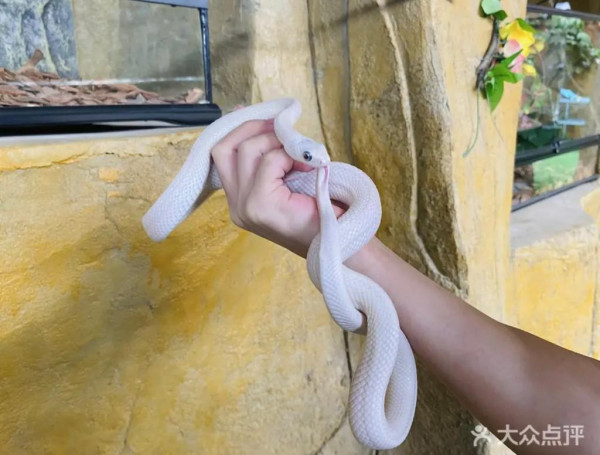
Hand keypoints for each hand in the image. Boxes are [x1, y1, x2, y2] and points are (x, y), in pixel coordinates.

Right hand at [210, 119, 344, 256]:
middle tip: (282, 126)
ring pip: (248, 150)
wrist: (339, 242)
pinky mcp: (260, 205)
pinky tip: (308, 167)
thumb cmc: (320, 212)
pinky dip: (290, 156)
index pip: (221, 154)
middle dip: (253, 128)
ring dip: (277, 142)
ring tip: (301, 155)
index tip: (267, 118)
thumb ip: (271, 156)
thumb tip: (261, 118)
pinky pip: (270, 161)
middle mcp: (236, 206)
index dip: (239, 129)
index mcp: (238, 201)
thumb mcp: (289, 180)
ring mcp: (245, 207)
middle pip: (224, 148)